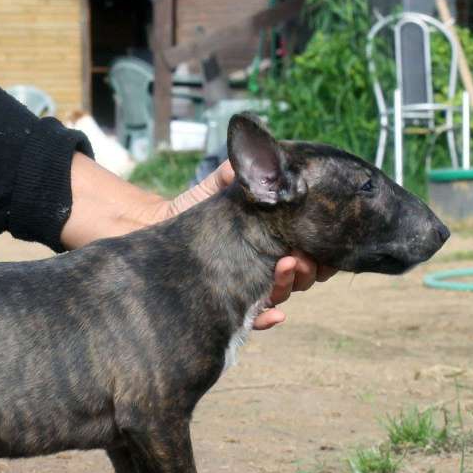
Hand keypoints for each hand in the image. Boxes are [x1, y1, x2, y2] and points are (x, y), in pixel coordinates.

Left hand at [60, 154, 335, 328]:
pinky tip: (274, 313)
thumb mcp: (216, 187)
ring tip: (283, 266)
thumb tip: (258, 151)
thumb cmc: (188, 212)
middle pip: (300, 277)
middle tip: (300, 255)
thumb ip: (240, 173)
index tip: (324, 239)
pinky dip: (265, 319)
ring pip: (280, 296)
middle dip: (307, 267)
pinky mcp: (223, 307)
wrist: (149, 235)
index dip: (321, 247)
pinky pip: (251, 321)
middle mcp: (262, 268)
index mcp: (270, 242)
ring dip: (288, 285)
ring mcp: (245, 289)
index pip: (307, 249)